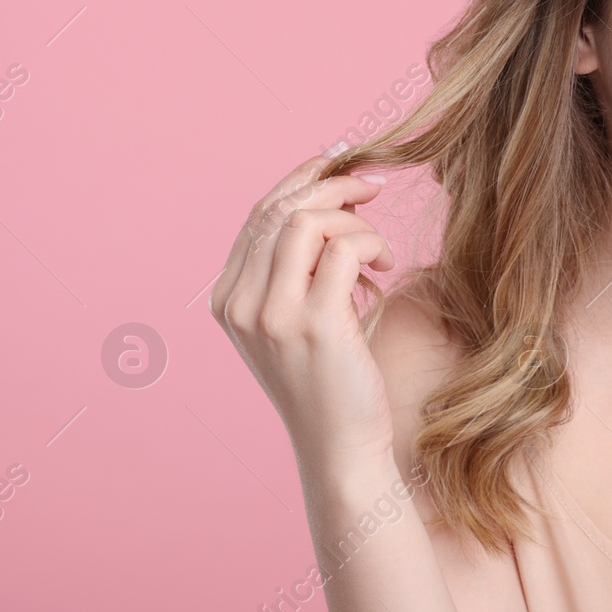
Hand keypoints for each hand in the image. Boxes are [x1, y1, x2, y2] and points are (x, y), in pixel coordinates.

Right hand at [209, 152, 398, 473]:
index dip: (303, 179)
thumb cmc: (331, 381)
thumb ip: (296, 271)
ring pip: (307, 220)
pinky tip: (384, 270)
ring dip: (354, 219)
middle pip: (280, 208)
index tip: (342, 163)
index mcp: (228, 299)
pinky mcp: (314, 325)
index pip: (260, 214)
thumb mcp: (300, 320)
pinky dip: (372, 245)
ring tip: (380, 250)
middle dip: (332, 185)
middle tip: (373, 186)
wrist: (341, 448)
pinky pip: (344, 248)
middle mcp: (239, 304)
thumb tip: (327, 203)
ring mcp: (272, 314)